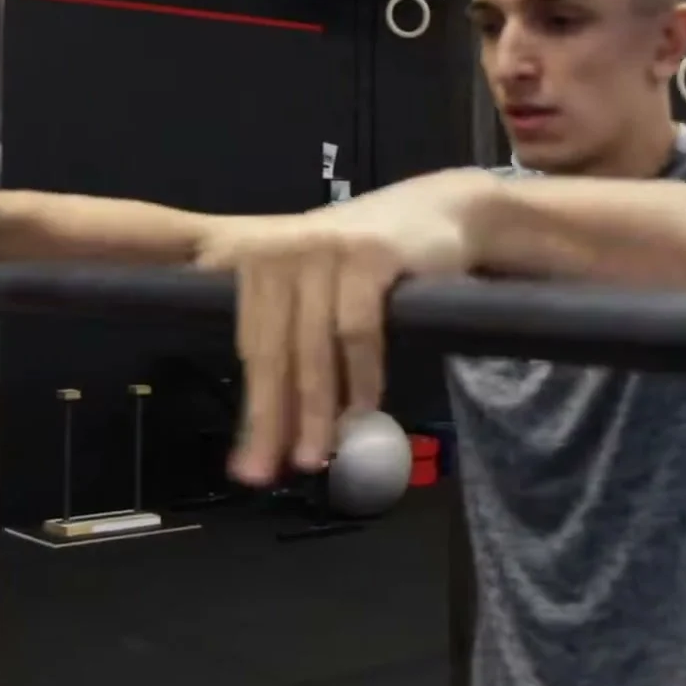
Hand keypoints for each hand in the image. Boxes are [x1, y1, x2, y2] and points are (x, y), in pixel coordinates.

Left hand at [197, 169, 496, 485]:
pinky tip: (363, 412)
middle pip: (272, 353)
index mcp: (255, 262)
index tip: (246, 465)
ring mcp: (322, 250)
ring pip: (312, 348)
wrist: (439, 211)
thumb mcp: (311, 285)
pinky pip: (357, 331)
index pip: (250, 349)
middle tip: (269, 475)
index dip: (251, 411)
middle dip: (271, 422)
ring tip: (315, 456)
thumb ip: (284, 337)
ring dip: (315, 410)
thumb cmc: (368, 259)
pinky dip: (361, 377)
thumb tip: (265, 427)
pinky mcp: (366, 255)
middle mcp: (279, 252)